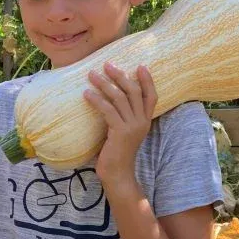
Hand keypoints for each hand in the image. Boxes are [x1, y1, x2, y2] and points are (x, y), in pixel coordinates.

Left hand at [83, 62, 156, 191]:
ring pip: (119, 98)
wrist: (118, 174)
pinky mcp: (120, 132)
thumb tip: (110, 98)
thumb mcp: (123, 131)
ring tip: (91, 74)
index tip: (141, 66)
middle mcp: (142, 122)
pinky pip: (108, 110)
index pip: (152, 96)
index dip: (148, 81)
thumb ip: (123, 116)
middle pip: (134, 92)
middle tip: (107, 64)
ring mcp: (132, 127)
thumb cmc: (117, 152)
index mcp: (145, 121)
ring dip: (104, 84)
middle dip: (120, 75)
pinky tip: (86, 93)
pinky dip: (96, 100)